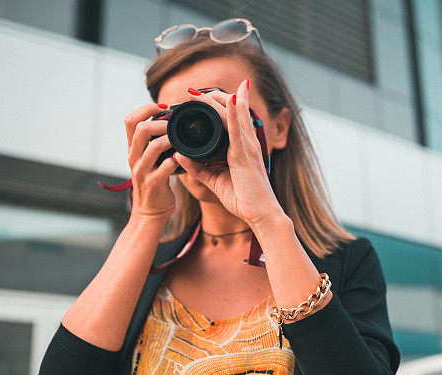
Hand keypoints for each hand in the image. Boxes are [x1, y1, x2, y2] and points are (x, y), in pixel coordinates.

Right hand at [124, 102, 178, 222]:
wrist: (150, 212)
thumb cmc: (155, 182)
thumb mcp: (148, 160)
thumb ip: (153, 143)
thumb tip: (169, 122)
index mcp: (132, 149)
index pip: (130, 120)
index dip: (146, 108)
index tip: (163, 107)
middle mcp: (134, 157)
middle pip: (140, 128)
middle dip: (160, 122)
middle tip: (174, 125)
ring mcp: (142, 171)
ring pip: (154, 147)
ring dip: (171, 140)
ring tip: (181, 141)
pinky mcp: (154, 183)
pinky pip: (167, 167)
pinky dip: (178, 160)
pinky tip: (184, 159)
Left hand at [172, 79, 284, 226]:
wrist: (262, 215)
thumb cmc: (245, 200)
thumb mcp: (216, 181)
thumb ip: (198, 168)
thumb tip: (179, 156)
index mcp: (243, 147)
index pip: (234, 118)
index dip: (220, 105)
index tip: (200, 98)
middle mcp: (248, 143)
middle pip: (233, 110)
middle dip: (213, 97)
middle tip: (191, 92)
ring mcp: (248, 147)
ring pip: (234, 114)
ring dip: (216, 100)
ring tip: (195, 92)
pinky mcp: (245, 156)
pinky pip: (237, 130)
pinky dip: (233, 113)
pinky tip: (230, 99)